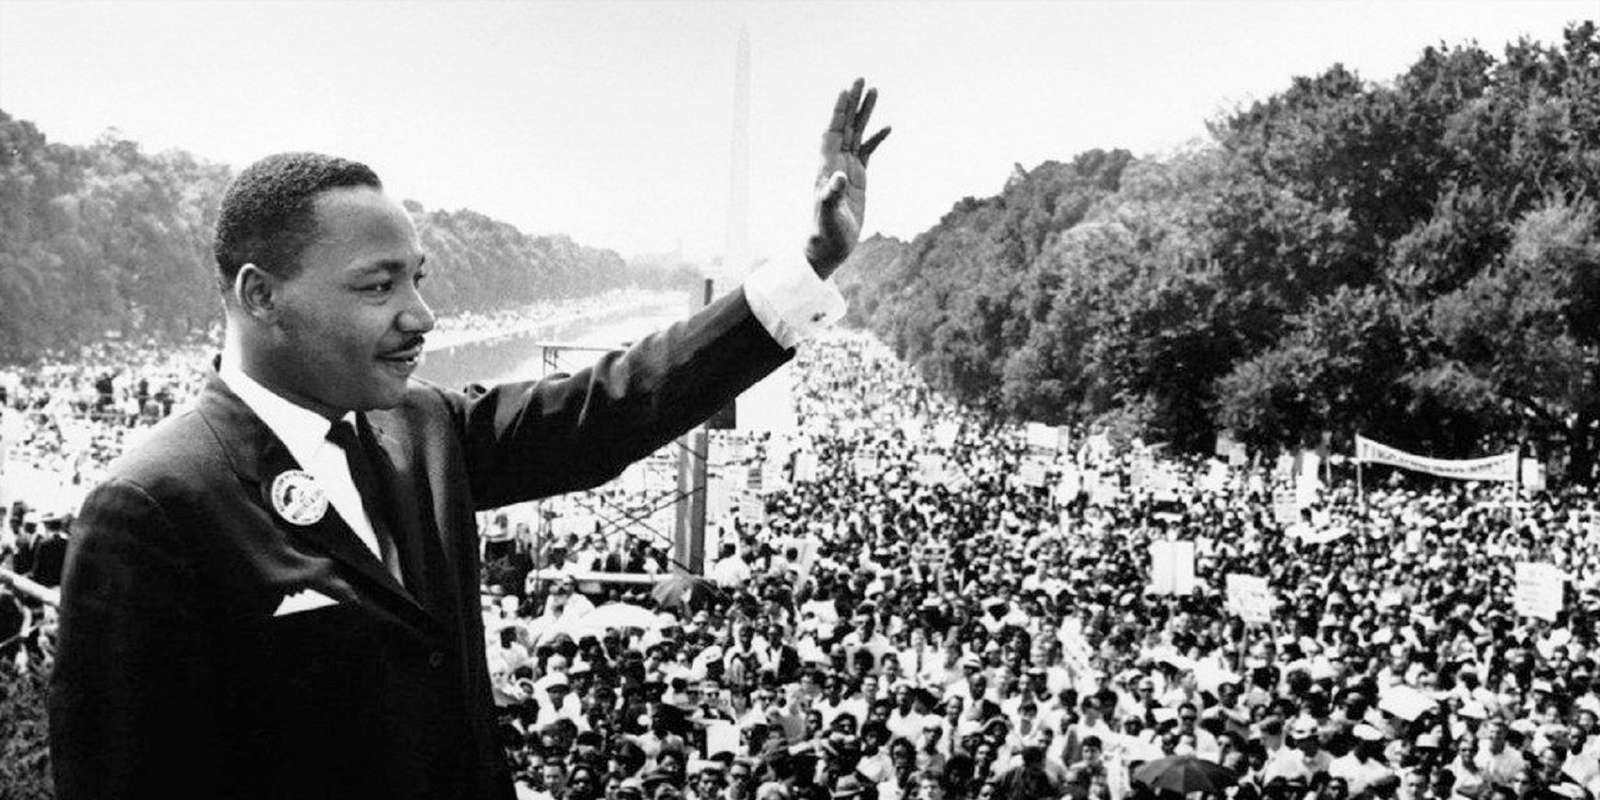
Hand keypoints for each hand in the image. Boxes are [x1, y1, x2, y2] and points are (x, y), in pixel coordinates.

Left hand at [807, 78, 890, 279]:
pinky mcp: (858, 178)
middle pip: (845, 125)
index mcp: (827, 166)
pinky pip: (868, 152)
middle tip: (861, 78)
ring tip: (875, 91)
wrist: (829, 246)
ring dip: (865, 113)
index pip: (832, 131)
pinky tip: (888, 128)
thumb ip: (831, 195)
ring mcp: (847, 168)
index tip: (845, 90)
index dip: (838, 111)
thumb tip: (839, 176)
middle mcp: (835, 162)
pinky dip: (877, 139)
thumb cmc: (826, 232)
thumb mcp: (829, 215)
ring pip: (857, 134)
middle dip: (853, 102)